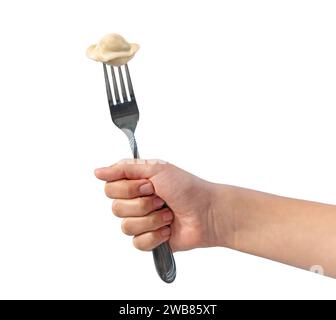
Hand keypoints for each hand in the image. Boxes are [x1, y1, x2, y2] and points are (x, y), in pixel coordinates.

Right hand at [94, 159, 231, 251]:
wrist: (207, 212)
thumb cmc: (187, 188)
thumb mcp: (157, 168)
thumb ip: (124, 168)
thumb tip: (98, 172)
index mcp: (136, 184)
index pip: (110, 188)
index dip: (128, 189)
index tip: (148, 185)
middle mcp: (136, 202)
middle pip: (116, 208)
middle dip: (142, 204)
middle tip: (161, 198)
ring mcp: (142, 222)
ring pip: (126, 226)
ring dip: (152, 219)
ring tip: (168, 214)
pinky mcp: (149, 240)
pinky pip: (138, 243)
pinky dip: (156, 235)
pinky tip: (168, 229)